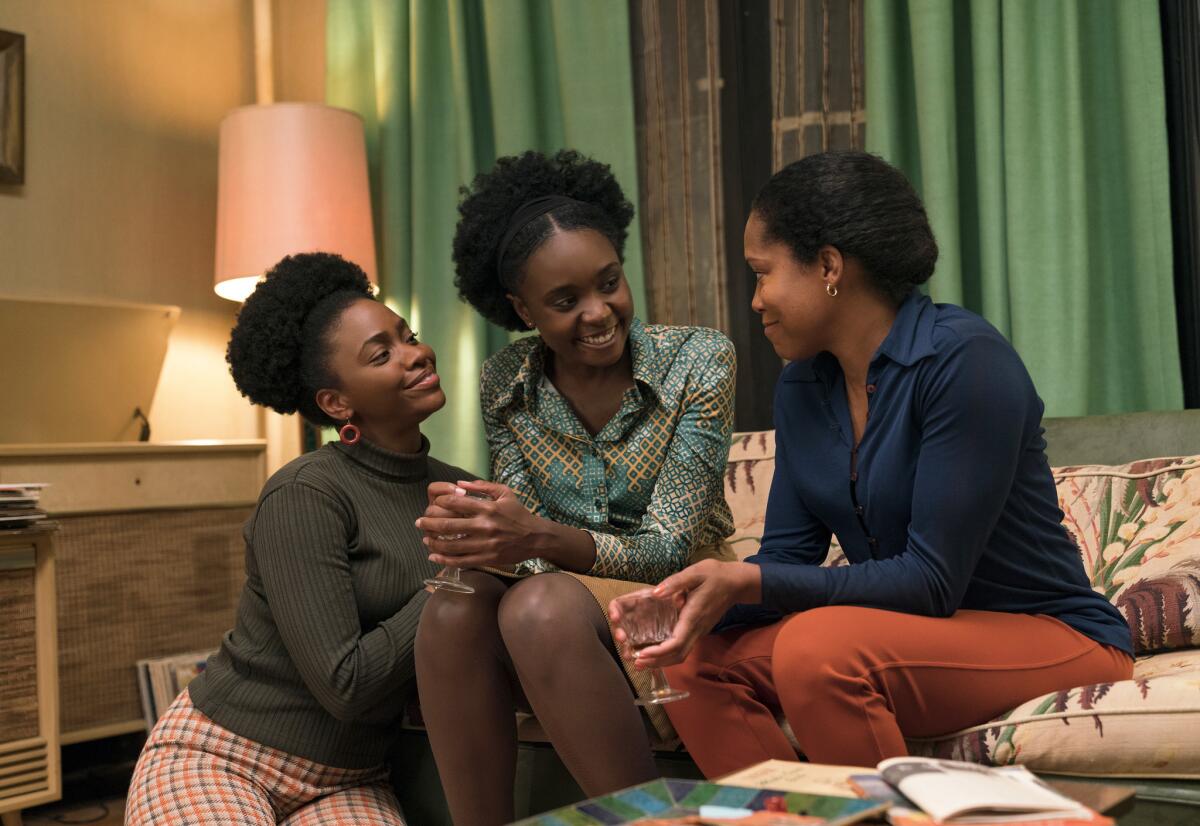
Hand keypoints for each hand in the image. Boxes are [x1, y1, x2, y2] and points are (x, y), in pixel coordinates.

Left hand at [415, 480, 541, 567]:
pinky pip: (461, 561)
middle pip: (449, 526)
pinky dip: (444, 559)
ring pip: (452, 546)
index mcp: (488, 508)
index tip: (433, 504)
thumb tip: (459, 484)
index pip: (456, 503)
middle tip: (419, 522)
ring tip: (424, 539)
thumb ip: (482, 486)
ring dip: (434, 542)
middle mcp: (484, 526)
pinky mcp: (486, 559)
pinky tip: (434, 556)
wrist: (535, 538)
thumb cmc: (518, 514)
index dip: (440, 503)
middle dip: (429, 523)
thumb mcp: (505, 493)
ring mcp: (485, 544)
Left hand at [609, 559, 760, 668]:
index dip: (659, 652)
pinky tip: (656, 650)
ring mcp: (700, 631)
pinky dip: (669, 654)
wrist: (736, 582)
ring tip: (642, 661)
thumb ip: (675, 582)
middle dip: (657, 662)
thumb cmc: (715, 575)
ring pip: (681, 654)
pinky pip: (684, 648)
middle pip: (678, 655)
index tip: (642, 654)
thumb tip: (655, 593)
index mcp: (693, 616)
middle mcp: (697, 629)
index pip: (677, 643)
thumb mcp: (695, 572)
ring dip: (662, 660)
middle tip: (636, 663)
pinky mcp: (699, 630)